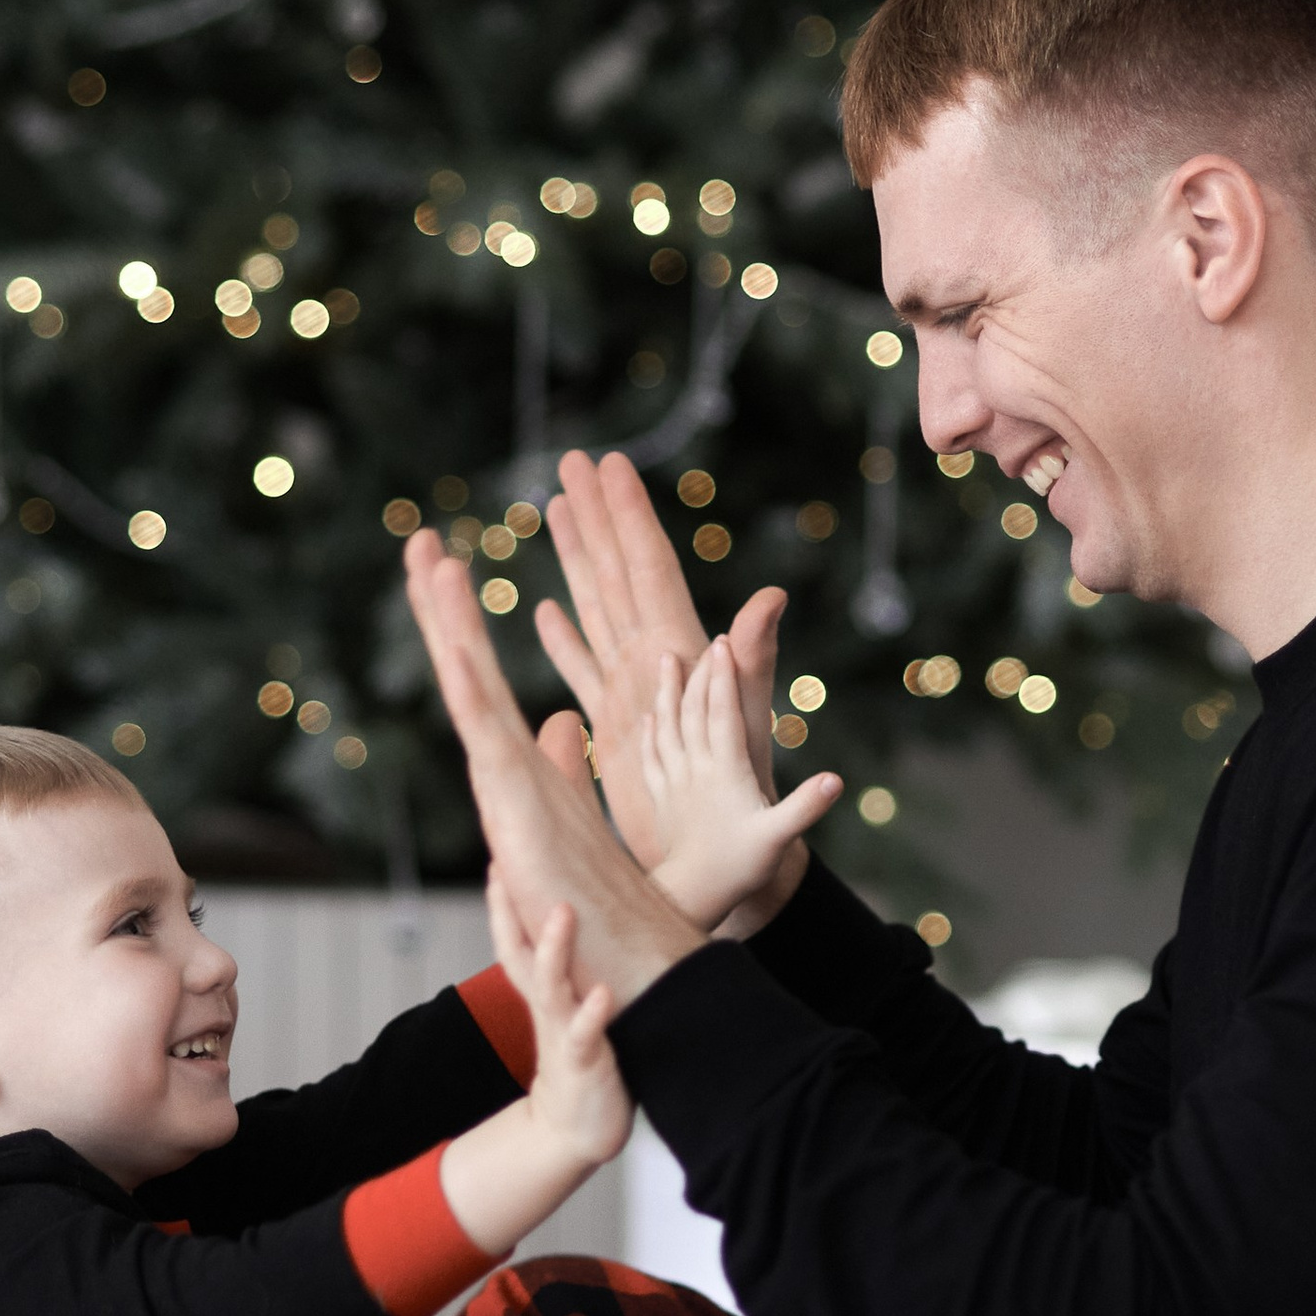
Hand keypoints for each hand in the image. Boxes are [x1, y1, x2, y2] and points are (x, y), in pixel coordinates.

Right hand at [403, 528, 702, 1007]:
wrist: (616, 961)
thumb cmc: (595, 901)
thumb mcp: (579, 808)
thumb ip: (562, 762)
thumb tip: (560, 719)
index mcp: (524, 761)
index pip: (486, 676)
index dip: (462, 621)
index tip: (442, 564)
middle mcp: (506, 766)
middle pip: (466, 669)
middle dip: (441, 605)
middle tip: (418, 541)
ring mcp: (507, 784)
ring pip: (471, 688)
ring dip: (451, 624)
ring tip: (432, 562)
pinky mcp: (517, 806)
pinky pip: (489, 736)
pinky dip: (471, 689)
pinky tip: (454, 645)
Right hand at [437, 881, 632, 1262]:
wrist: (574, 1132)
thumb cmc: (580, 1064)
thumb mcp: (568, 1013)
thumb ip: (566, 976)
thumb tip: (572, 933)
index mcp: (544, 995)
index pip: (517, 943)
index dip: (505, 906)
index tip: (497, 862)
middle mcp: (547, 1009)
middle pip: (521, 955)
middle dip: (512, 913)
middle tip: (505, 869)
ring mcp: (563, 1034)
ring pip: (552, 987)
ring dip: (555, 949)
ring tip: (563, 911)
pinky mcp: (585, 1062)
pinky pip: (586, 1035)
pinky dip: (592, 1013)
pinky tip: (603, 993)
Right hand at [535, 451, 784, 867]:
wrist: (735, 856)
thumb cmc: (751, 797)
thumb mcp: (745, 724)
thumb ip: (754, 662)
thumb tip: (770, 598)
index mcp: (680, 652)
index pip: (648, 569)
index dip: (628, 516)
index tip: (608, 463)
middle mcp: (655, 660)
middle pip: (617, 572)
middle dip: (597, 514)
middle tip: (572, 458)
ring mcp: (633, 690)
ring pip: (596, 607)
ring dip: (577, 557)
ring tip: (555, 507)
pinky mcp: (617, 727)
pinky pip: (583, 668)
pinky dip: (564, 637)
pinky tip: (544, 611)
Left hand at [643, 639, 842, 933]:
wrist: (693, 895)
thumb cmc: (740, 867)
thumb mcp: (779, 838)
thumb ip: (806, 806)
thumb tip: (835, 780)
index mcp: (725, 771)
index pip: (721, 713)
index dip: (723, 677)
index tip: (722, 643)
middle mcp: (695, 769)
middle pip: (694, 711)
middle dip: (700, 674)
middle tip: (706, 643)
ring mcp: (674, 782)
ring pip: (666, 726)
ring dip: (667, 691)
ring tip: (666, 660)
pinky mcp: (661, 798)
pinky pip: (650, 754)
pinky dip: (650, 729)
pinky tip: (650, 715)